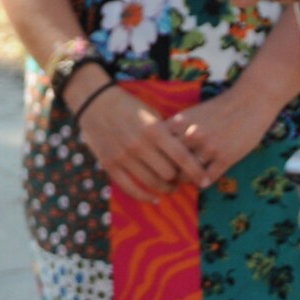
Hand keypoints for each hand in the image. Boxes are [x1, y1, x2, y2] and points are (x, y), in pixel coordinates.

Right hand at [73, 82, 210, 201]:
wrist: (94, 102)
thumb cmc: (127, 105)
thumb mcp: (151, 113)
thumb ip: (168, 133)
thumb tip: (187, 153)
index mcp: (153, 130)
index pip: (182, 157)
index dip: (196, 172)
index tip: (205, 181)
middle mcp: (139, 145)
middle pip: (169, 173)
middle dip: (179, 178)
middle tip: (182, 179)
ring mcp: (123, 157)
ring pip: (152, 183)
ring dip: (165, 189)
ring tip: (170, 187)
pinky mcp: (110, 165)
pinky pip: (131, 188)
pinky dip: (145, 196)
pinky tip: (154, 198)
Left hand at [166, 86, 280, 188]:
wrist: (249, 102)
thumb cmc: (219, 107)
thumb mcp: (192, 113)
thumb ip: (177, 128)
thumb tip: (161, 146)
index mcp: (180, 122)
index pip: (158, 146)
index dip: (158, 156)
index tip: (161, 162)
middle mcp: (191, 135)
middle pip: (170, 163)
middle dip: (170, 172)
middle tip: (172, 177)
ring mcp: (208, 148)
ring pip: (187, 175)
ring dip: (187, 179)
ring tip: (188, 179)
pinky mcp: (225, 158)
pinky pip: (207, 179)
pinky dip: (203, 182)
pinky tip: (204, 180)